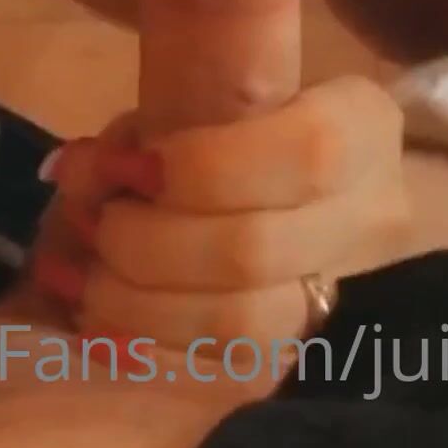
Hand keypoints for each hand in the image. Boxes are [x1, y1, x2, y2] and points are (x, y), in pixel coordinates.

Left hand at [36, 77, 411, 354]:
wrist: (313, 183)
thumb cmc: (249, 110)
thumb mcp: (223, 76)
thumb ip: (170, 99)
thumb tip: (78, 166)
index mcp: (361, 123)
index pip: (305, 153)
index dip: (206, 166)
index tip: (127, 164)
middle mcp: (369, 216)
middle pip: (255, 250)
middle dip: (150, 239)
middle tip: (93, 218)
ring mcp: (339, 292)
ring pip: (239, 325)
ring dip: (138, 300)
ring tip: (83, 270)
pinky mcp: (295, 353)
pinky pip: (218, 371)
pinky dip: (144, 344)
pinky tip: (96, 319)